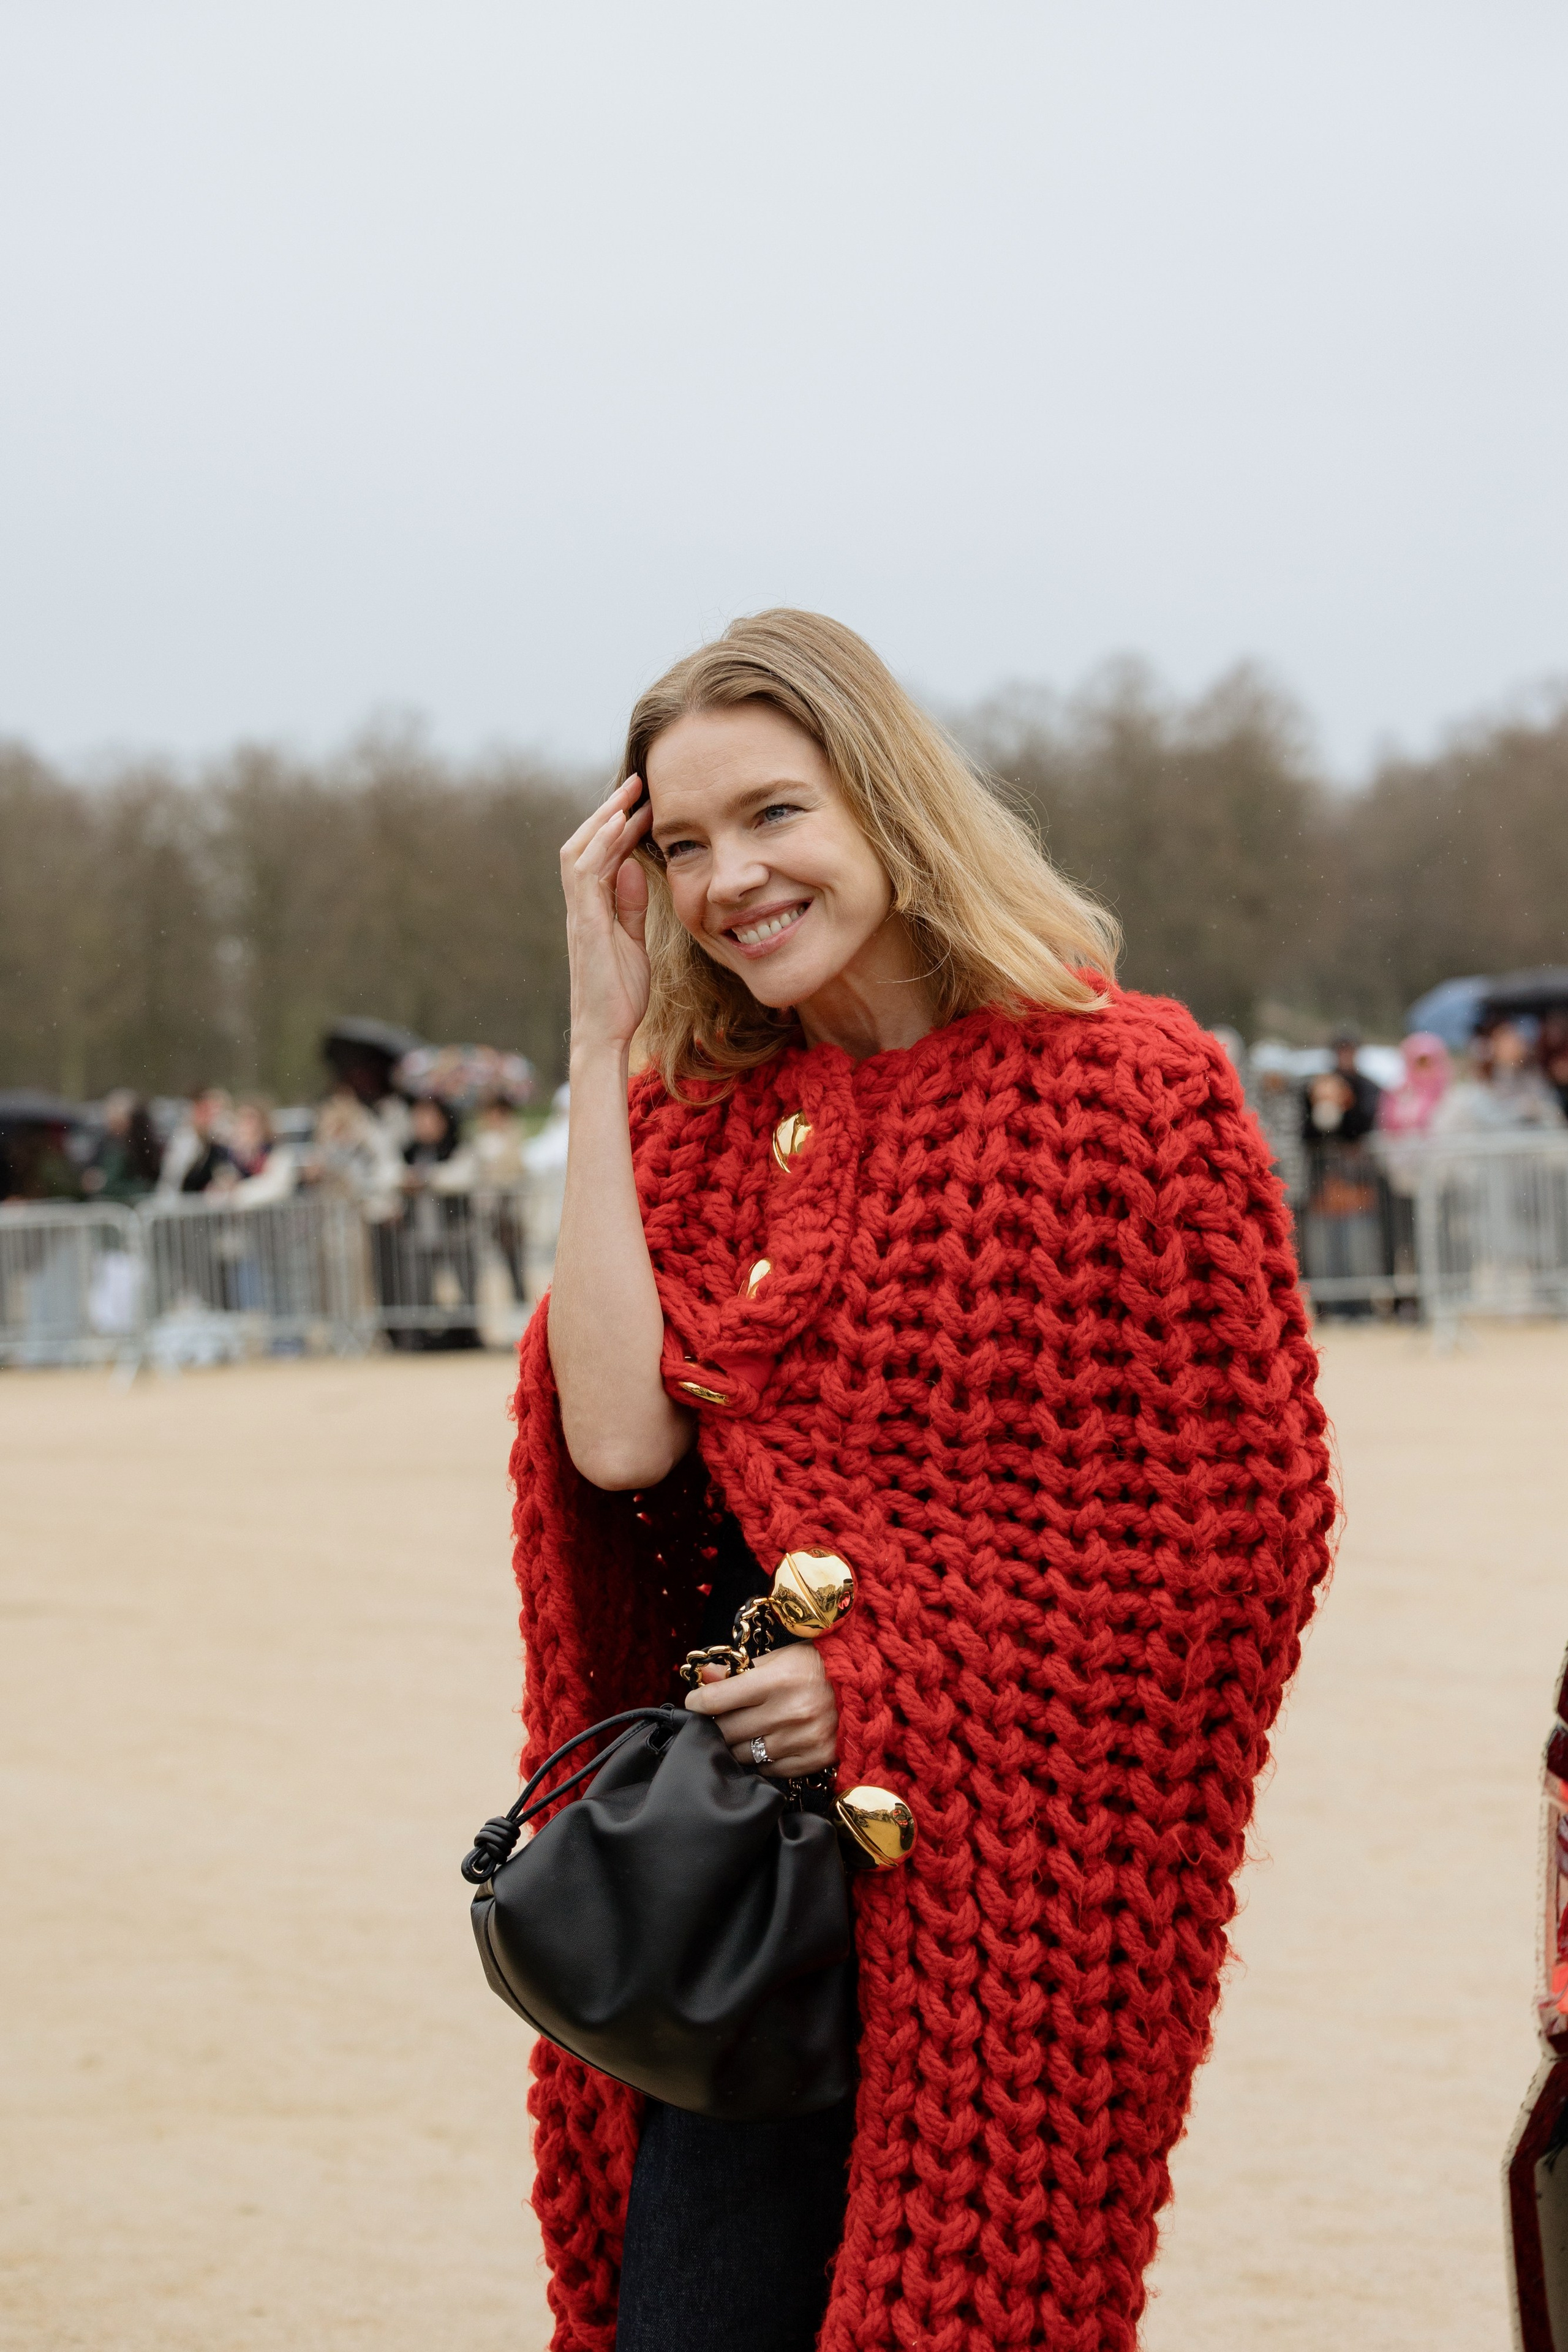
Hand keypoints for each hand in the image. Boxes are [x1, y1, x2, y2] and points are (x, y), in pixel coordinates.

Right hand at [559, 776, 654, 1057]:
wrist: (604, 1032)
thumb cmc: (619, 994)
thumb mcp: (633, 942)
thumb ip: (630, 906)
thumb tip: (632, 868)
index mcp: (593, 909)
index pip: (601, 856)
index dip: (619, 826)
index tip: (644, 802)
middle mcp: (581, 906)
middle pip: (585, 844)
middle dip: (609, 810)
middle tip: (637, 782)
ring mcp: (580, 914)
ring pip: (580, 852)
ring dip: (604, 819)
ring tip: (629, 793)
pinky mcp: (585, 925)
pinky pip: (586, 875)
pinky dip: (600, 846)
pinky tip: (618, 824)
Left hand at [683, 1643, 838, 1779]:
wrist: (867, 1683)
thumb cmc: (816, 1665)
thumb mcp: (779, 1657)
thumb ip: (740, 1670)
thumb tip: (705, 1679)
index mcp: (778, 1679)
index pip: (718, 1699)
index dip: (698, 1702)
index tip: (694, 1703)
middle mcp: (791, 1711)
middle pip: (727, 1731)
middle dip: (716, 1726)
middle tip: (718, 1719)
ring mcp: (804, 1739)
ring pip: (745, 1754)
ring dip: (738, 1744)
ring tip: (744, 1731)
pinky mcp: (816, 1759)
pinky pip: (771, 1769)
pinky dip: (763, 1760)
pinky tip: (769, 1743)